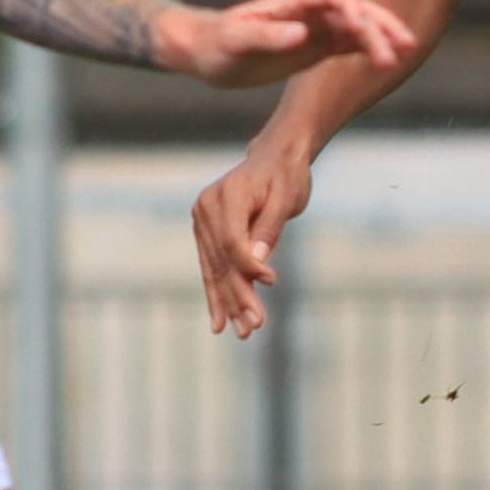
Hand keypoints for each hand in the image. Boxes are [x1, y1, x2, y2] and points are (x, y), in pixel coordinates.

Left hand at [151, 0, 415, 88]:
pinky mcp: (317, 47)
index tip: (361, 29)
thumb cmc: (217, 44)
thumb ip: (267, 36)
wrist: (208, 54)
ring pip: (359, 27)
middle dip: (380, 23)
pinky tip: (389, 61)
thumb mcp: (236, 41)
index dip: (351, 8)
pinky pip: (351, 45)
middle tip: (404, 44)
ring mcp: (316, 27)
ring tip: (406, 53)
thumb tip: (303, 34)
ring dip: (382, 37)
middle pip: (355, 8)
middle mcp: (309, 11)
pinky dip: (370, 50)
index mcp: (292, 2)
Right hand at [191, 137, 314, 337]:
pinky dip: (218, 294)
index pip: (232, 241)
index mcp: (226, 196)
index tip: (273, 282)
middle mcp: (206, 209)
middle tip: (254, 327)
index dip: (250, 266)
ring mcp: (203, 221)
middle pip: (222, 260)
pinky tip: (220, 321)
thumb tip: (258, 265)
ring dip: (228, 303)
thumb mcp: (286, 197)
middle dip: (238, 296)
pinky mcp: (207, 233)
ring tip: (242, 332)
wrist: (275, 157)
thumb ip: (270, 229)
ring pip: (215, 269)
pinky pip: (212, 268)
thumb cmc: (286, 175)